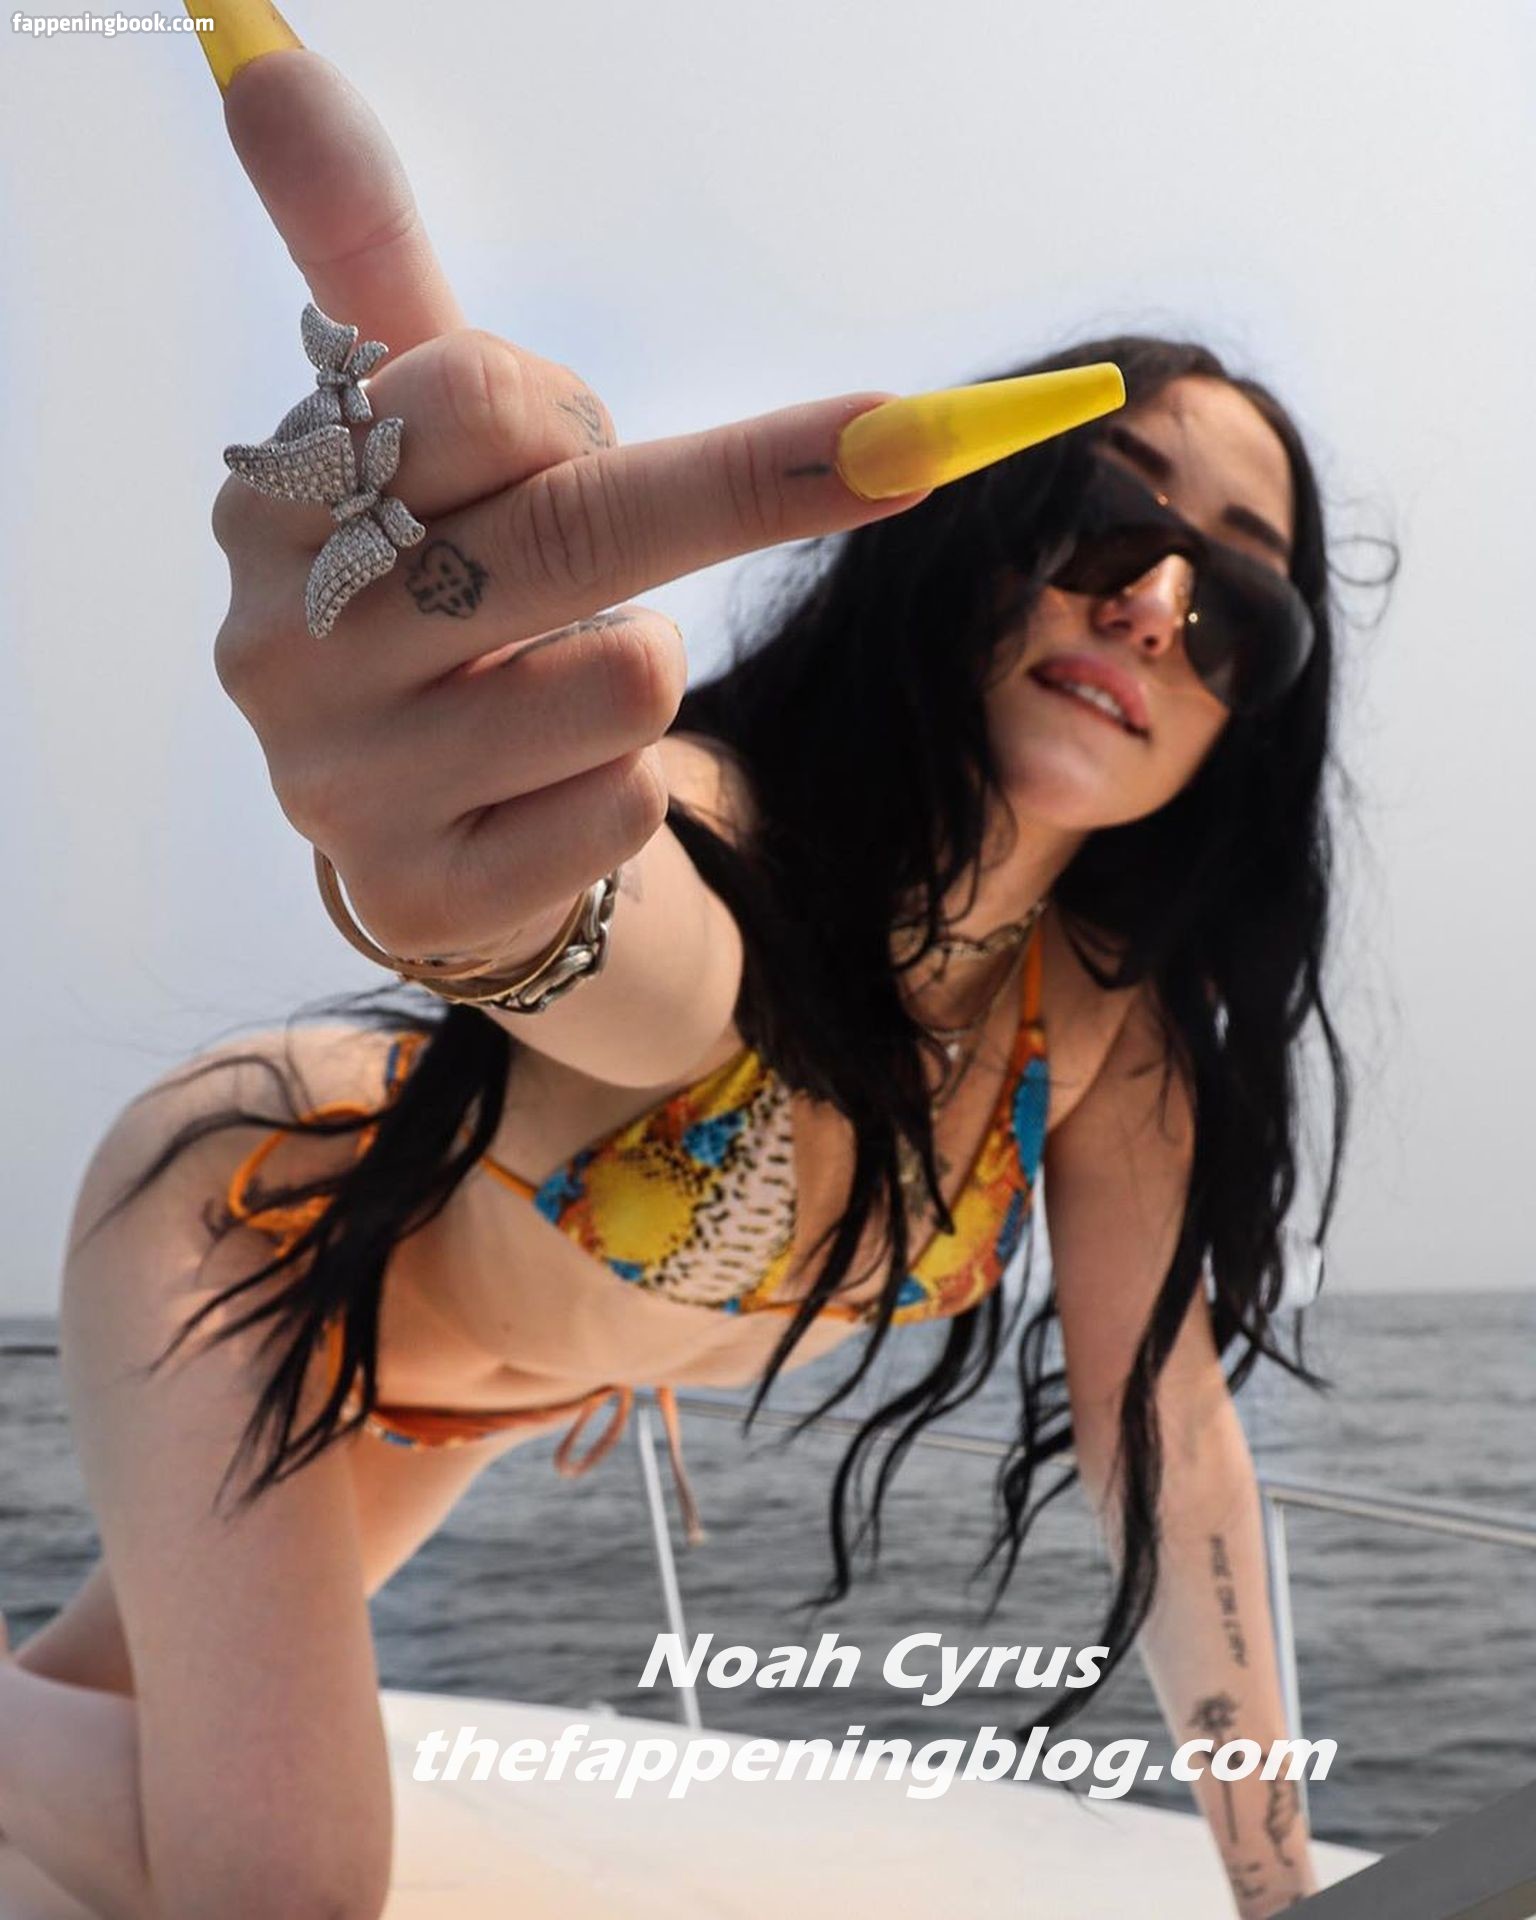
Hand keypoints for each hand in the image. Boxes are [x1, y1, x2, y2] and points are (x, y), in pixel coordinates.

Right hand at [207, 49, 933, 968]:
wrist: (420, 807)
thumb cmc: (441, 580)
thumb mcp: (416, 426)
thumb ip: (368, 255)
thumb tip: (268, 58)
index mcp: (277, 501)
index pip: (484, 398)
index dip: (575, 410)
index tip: (575, 432)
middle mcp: (283, 645)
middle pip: (584, 530)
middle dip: (745, 489)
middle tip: (891, 453)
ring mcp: (343, 785)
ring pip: (626, 681)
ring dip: (643, 666)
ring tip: (562, 682)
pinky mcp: (422, 895)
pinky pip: (626, 808)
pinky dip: (631, 786)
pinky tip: (551, 787)